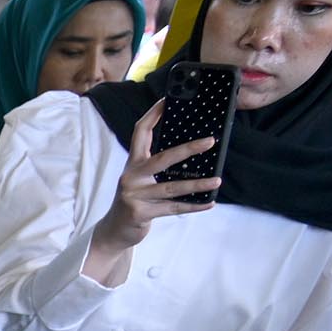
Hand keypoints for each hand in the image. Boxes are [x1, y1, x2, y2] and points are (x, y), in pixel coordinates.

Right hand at [93, 102, 219, 258]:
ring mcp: (134, 196)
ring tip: (217, 180)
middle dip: (188, 149)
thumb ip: (156, 165)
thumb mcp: (139, 179)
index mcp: (133, 164)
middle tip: (210, 141)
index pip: (140, 132)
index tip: (168, 100)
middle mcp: (131, 177)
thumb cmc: (133, 201)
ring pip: (172, 188)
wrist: (114, 230)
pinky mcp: (140, 213)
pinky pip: (172, 209)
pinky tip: (209, 202)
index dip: (154, 114)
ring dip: (197, 184)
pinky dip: (193, 206)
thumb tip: (190, 151)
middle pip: (162, 159)